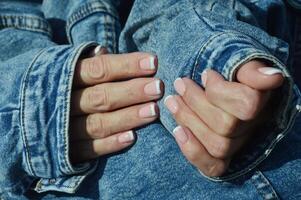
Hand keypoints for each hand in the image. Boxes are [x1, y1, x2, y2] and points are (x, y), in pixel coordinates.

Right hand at [70, 47, 162, 162]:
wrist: (21, 113)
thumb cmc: (59, 84)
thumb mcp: (66, 68)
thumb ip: (87, 62)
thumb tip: (103, 50)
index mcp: (65, 76)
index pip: (99, 69)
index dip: (127, 66)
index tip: (153, 62)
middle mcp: (64, 101)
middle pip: (102, 96)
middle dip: (132, 92)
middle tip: (158, 87)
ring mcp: (63, 128)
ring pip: (98, 123)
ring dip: (127, 118)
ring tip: (153, 111)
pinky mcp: (66, 151)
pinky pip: (89, 149)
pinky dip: (110, 144)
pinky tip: (132, 138)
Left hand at [164, 60, 283, 176]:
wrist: (223, 90)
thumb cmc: (232, 77)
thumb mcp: (243, 66)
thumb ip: (253, 71)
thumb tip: (272, 77)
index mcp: (261, 103)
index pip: (247, 104)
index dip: (220, 91)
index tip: (205, 74)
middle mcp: (253, 128)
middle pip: (226, 125)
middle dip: (196, 102)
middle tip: (179, 84)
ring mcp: (239, 145)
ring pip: (217, 145)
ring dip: (189, 121)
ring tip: (172, 101)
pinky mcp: (224, 159)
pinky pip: (214, 166)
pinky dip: (193, 151)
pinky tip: (177, 131)